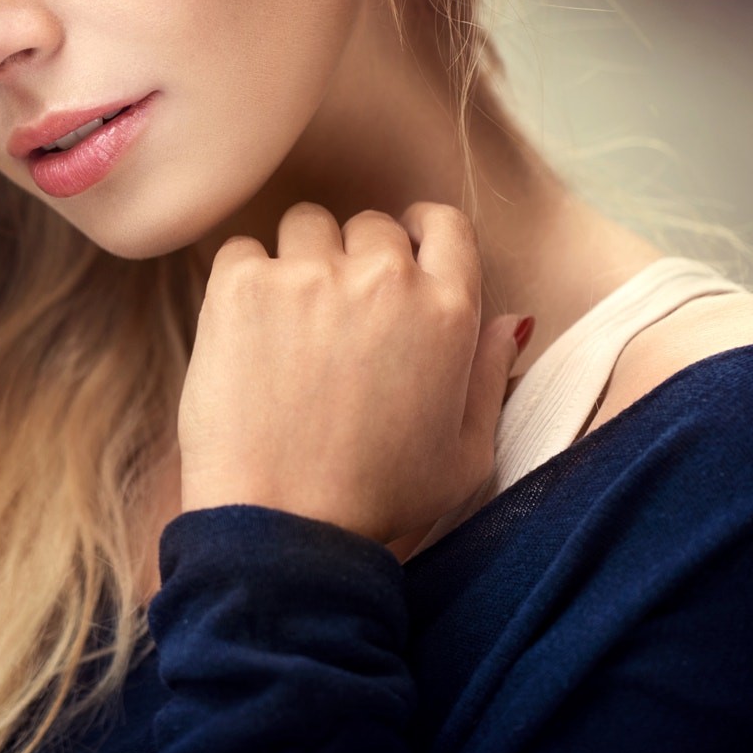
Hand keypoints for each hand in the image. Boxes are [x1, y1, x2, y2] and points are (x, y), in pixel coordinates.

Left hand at [175, 200, 522, 547]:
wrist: (282, 529)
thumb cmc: (377, 503)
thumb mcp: (466, 456)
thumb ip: (490, 377)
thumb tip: (510, 321)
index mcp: (447, 311)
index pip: (443, 223)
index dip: (419, 233)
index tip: (399, 254)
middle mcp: (384, 279)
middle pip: (370, 225)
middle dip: (356, 257)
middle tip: (336, 314)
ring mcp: (309, 276)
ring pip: (306, 224)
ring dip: (300, 258)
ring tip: (288, 319)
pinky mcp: (242, 286)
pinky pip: (242, 248)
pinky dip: (244, 278)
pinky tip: (247, 330)